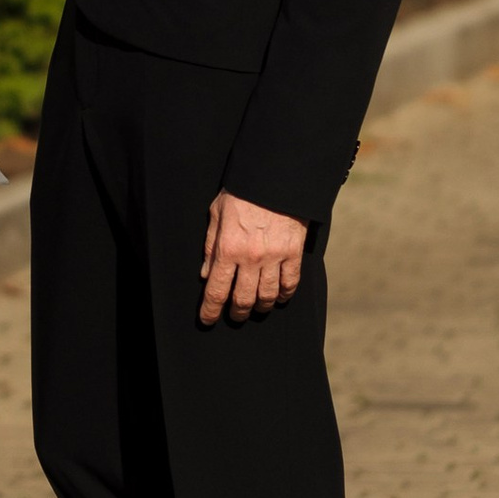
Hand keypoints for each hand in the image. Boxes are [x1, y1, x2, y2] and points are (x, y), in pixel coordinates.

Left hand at [199, 191, 308, 326]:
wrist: (275, 177)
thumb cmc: (242, 193)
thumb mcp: (217, 214)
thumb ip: (210, 245)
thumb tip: (205, 274)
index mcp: (227, 248)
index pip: (216, 290)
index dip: (210, 310)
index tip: (207, 320)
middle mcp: (251, 257)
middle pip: (242, 299)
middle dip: (236, 312)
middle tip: (234, 315)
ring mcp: (274, 257)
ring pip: (267, 296)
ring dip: (260, 307)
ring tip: (256, 308)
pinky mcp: (293, 253)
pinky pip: (290, 283)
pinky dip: (284, 294)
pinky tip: (279, 297)